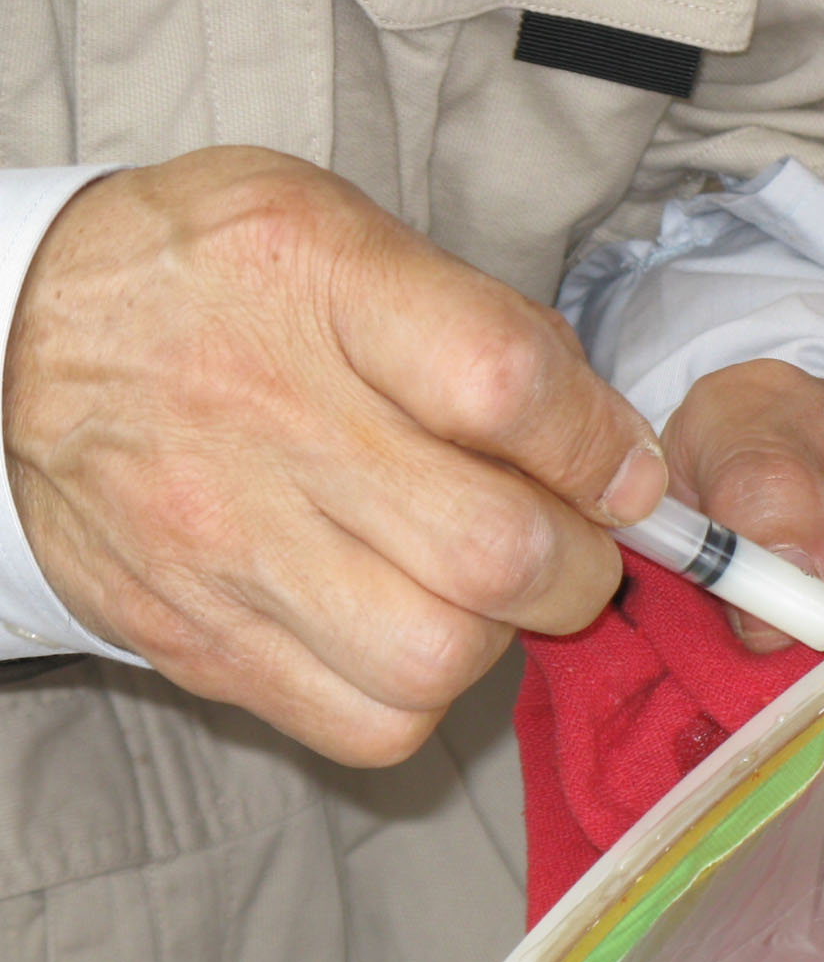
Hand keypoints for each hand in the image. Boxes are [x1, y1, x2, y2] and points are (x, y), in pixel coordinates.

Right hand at [3, 146, 665, 764]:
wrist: (20, 350)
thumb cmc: (223, 288)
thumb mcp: (351, 237)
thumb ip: (493, 330)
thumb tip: (617, 454)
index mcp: (320, 285)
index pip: (506, 384)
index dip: (600, 445)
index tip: (626, 472)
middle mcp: (268, 421)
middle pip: (493, 550)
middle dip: (580, 564)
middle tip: (571, 543)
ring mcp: (227, 547)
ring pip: (439, 656)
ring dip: (502, 633)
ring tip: (481, 588)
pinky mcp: (205, 644)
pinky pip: (373, 724)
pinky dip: (426, 693)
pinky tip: (411, 627)